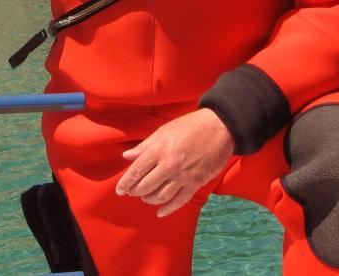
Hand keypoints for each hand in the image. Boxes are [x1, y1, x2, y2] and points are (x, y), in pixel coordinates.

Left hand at [114, 108, 234, 216]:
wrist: (219, 128)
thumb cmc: (189, 126)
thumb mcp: (163, 131)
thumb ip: (145, 146)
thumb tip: (127, 156)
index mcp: (159, 150)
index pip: (136, 172)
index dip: (125, 183)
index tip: (119, 190)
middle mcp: (169, 166)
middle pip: (146, 186)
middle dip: (136, 191)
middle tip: (132, 192)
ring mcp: (183, 176)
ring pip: (161, 196)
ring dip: (150, 199)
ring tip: (145, 197)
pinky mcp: (196, 183)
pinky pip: (179, 201)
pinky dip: (168, 209)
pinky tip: (160, 212)